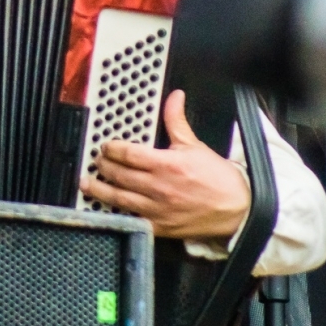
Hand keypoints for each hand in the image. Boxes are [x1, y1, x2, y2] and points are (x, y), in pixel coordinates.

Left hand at [81, 90, 251, 240]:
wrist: (237, 210)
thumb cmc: (218, 179)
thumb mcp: (195, 145)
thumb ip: (177, 121)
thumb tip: (174, 97)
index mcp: (166, 164)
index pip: (128, 154)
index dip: (112, 149)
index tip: (105, 146)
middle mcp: (159, 188)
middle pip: (120, 175)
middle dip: (104, 167)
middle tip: (96, 161)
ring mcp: (158, 210)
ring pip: (120, 199)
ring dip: (100, 191)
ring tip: (87, 184)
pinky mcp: (161, 227)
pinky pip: (132, 221)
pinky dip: (117, 214)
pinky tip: (106, 209)